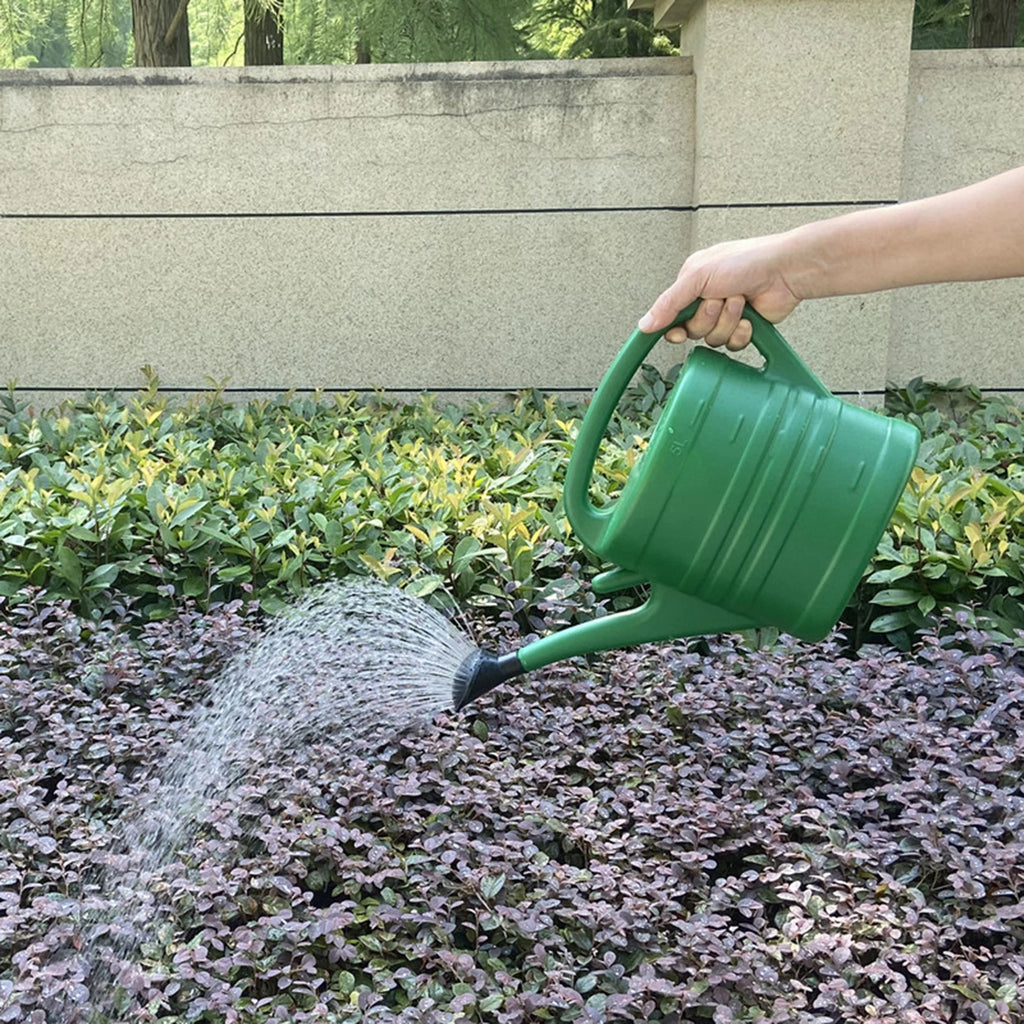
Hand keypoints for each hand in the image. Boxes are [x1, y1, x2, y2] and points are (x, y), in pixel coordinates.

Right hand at [638, 234, 804, 350]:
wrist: (784, 271)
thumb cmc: (747, 260)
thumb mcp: (697, 276)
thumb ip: (668, 303)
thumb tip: (645, 325)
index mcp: (692, 284)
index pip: (670, 316)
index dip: (673, 328)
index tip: (678, 333)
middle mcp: (707, 300)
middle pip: (692, 330)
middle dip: (708, 317)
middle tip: (719, 300)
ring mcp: (726, 315)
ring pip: (713, 339)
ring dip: (727, 321)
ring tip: (739, 301)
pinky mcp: (743, 328)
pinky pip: (732, 345)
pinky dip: (741, 332)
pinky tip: (749, 317)